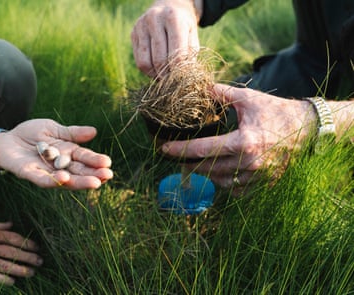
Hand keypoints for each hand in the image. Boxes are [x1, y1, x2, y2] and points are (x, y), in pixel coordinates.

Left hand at [0, 119, 112, 189]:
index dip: (96, 161)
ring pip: (63, 179)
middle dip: (92, 175)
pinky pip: (40, 178)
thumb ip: (72, 133)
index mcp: (67, 153)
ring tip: (93, 183)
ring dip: (78, 182)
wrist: (6, 139)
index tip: (108, 163)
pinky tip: (63, 179)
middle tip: (107, 176)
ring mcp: (44, 171)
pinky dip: (51, 179)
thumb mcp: (53, 129)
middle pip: (78, 172)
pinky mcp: (28, 172)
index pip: (84, 158)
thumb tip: (94, 131)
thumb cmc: (32, 134)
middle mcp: (59, 165)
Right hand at [0, 221, 41, 285]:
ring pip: (5, 265)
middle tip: (40, 261)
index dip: (27, 243)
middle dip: (29, 257)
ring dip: (20, 269)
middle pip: (13, 252)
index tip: (37, 247)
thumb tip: (11, 224)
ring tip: (32, 272)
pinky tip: (13, 282)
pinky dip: (2, 279)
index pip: (14, 238)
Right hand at [131, 0, 199, 76]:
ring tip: (163, 77)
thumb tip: (181, 78)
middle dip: (166, 75)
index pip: (176, 54)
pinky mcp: (133, 33)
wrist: (169, 7)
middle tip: (172, 81)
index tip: (181, 79)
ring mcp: (141, 26)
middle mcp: (155, 19)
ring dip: (155, 74)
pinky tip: (156, 70)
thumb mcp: (192, 37)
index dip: (178, 71)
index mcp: (174, 19)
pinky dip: (148, 70)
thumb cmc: (184, 27)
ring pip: (146, 62)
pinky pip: (138, 60)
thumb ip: (189, 56)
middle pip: (159, 59)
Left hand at [161, 84, 315, 192]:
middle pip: (207, 169)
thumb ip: (220, 94)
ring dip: (205, 173)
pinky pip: (235, 190)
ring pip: (220, 182)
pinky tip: (217, 171)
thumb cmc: (276, 111)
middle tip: (174, 156)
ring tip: (194, 162)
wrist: (308, 129)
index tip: (163, 148)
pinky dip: (223, 182)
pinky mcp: (263, 184)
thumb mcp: (247, 98)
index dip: (179, 150)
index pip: (202, 150)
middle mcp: (250, 164)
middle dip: (188, 163)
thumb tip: (198, 88)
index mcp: (244, 143)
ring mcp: (257, 177)